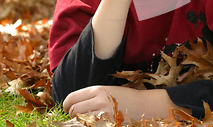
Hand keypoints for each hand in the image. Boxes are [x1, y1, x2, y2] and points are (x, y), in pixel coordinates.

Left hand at [62, 86, 189, 119]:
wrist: (145, 106)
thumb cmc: (126, 99)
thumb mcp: (109, 91)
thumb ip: (92, 96)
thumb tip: (74, 104)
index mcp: (97, 89)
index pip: (72, 98)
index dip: (66, 105)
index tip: (67, 109)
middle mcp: (98, 100)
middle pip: (74, 110)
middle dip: (72, 115)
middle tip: (77, 118)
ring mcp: (102, 113)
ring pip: (79, 120)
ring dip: (79, 122)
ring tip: (87, 121)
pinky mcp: (106, 124)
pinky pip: (89, 126)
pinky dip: (88, 126)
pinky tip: (94, 124)